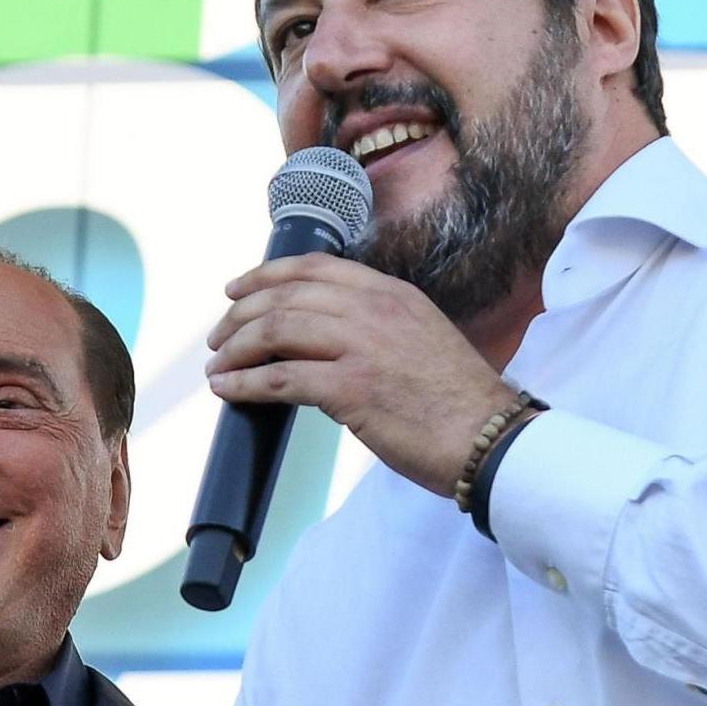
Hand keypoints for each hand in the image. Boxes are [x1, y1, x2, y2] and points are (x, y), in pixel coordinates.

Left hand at [206, 253, 519, 493]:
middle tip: (218, 339)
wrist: (489, 437)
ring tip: (217, 367)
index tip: (237, 291)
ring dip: (235, 349)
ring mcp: (361, 347)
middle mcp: (373, 309)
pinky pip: (279, 378)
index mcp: (391, 294)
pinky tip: (228, 391)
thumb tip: (327, 341)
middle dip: (239, 316)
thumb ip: (378, 328)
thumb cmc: (458, 402)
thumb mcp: (421, 338)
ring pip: (275, 331)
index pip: (315, 268)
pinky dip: (244, 384)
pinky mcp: (351, 388)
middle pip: (285, 296)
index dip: (266, 276)